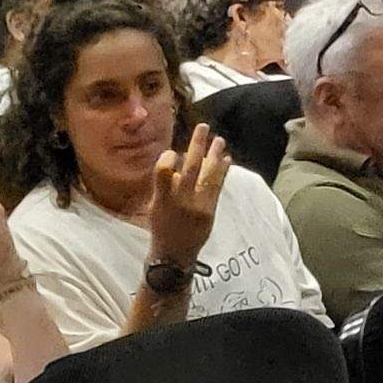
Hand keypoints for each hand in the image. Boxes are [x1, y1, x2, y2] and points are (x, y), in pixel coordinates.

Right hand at [146, 125, 228, 265]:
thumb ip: (165, 185)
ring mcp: (197, 208)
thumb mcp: (155, 206)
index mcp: (160, 200)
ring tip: (219, 140)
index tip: (171, 152)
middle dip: (197, 146)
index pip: (162, 172)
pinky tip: (227, 160)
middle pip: (189, 169)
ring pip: (207, 176)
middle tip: (203, 127)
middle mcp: (179, 202)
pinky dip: (222, 173)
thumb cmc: (161, 227)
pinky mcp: (210, 213)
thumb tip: (179, 159)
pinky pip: (217, 188)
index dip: (167, 158)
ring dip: (214, 156)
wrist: (174, 255)